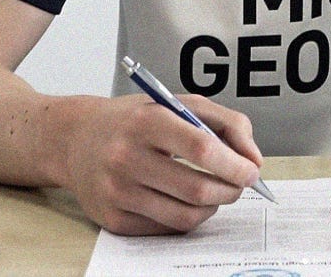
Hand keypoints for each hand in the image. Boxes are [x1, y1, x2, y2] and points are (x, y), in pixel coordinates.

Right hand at [62, 93, 262, 234]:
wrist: (77, 139)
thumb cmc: (136, 119)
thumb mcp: (178, 103)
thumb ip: (224, 122)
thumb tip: (254, 159)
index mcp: (147, 121)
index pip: (201, 147)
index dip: (234, 163)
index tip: (251, 169)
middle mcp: (127, 157)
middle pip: (196, 188)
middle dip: (230, 189)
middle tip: (240, 183)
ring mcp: (118, 192)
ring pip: (184, 215)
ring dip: (214, 207)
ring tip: (219, 192)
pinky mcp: (113, 220)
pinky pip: (166, 228)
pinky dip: (188, 217)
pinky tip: (190, 201)